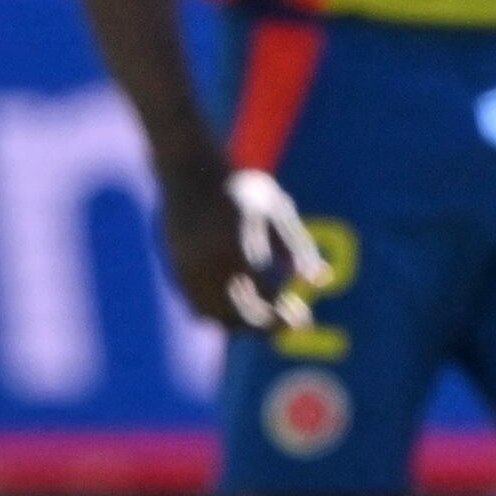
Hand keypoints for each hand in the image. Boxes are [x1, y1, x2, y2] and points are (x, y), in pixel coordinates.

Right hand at [166, 163, 323, 333]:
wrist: (187, 169)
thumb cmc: (241, 187)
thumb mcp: (278, 209)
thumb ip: (298, 246)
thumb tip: (321, 282)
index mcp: (233, 247)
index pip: (262, 295)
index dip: (283, 314)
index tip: (304, 321)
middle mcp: (205, 262)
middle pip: (235, 314)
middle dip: (266, 326)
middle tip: (293, 325)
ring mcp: (184, 268)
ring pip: (211, 315)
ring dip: (241, 324)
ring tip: (270, 317)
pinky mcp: (173, 268)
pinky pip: (196, 304)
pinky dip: (221, 313)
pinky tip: (246, 304)